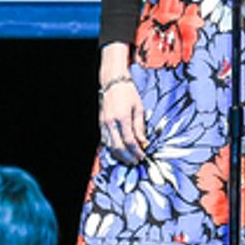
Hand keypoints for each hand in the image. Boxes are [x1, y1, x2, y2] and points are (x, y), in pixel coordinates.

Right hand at [98, 42, 146, 164]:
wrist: (113, 82)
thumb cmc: (128, 93)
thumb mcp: (139, 108)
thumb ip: (140, 127)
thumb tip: (143, 142)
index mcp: (122, 117)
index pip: (130, 141)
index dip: (137, 151)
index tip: (143, 156)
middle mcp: (110, 122)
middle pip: (118, 147)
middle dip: (128, 157)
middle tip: (136, 162)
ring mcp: (103, 123)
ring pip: (109, 145)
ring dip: (119, 155)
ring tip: (128, 159)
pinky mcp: (100, 123)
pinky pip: (105, 140)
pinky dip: (112, 148)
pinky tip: (119, 151)